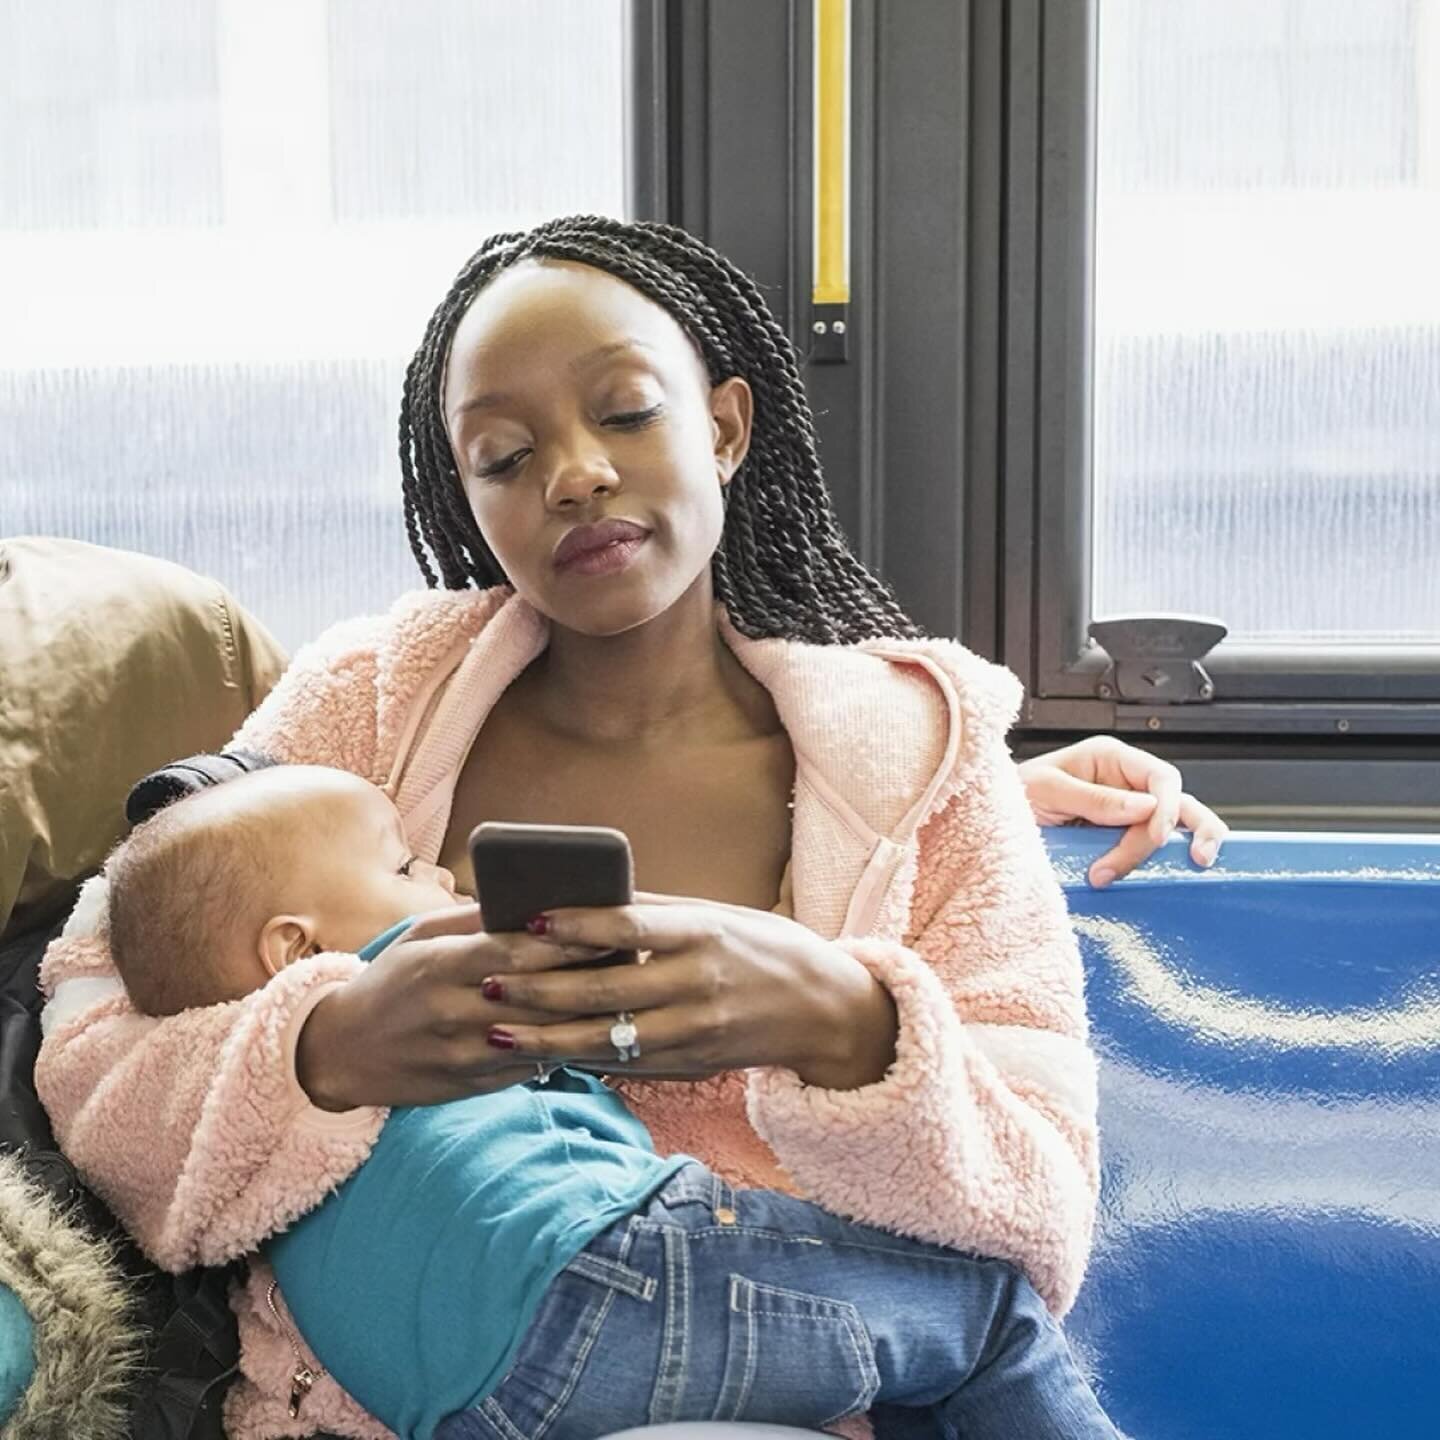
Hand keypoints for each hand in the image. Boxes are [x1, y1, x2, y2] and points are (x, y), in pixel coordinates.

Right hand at [295, 904, 604, 1110]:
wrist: (340, 1052)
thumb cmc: (390, 981)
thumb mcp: (419, 937)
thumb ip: (472, 921)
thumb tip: (531, 900)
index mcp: (438, 965)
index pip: (513, 950)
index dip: (564, 940)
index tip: (607, 924)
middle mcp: (451, 1011)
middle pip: (535, 994)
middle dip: (587, 976)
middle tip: (635, 958)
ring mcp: (460, 1054)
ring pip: (539, 1037)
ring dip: (585, 1019)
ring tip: (628, 997)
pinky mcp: (468, 1086)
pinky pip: (527, 1069)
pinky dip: (563, 1050)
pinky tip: (596, 1035)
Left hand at [475, 892, 898, 1091]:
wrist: (821, 1007)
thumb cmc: (760, 946)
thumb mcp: (715, 916)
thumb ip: (654, 913)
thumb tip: (584, 901)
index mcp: (703, 933)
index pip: (630, 927)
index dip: (576, 925)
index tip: (527, 920)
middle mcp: (699, 984)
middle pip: (607, 991)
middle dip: (542, 990)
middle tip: (489, 983)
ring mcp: (696, 1031)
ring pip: (609, 1039)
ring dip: (548, 1038)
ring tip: (498, 1031)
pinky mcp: (692, 1065)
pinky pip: (627, 1064)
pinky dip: (582, 1059)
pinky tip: (542, 1054)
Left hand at [1017, 736, 1228, 886]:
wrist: (993, 824)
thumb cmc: (1016, 792)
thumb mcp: (1047, 790)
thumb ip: (1093, 798)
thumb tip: (1144, 807)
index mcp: (1109, 758)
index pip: (1158, 776)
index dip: (1166, 806)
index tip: (1154, 836)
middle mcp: (1124, 782)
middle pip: (1177, 800)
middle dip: (1190, 828)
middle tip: (1195, 858)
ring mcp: (1126, 811)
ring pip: (1175, 824)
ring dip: (1182, 846)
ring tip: (1194, 865)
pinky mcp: (1121, 838)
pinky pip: (1153, 847)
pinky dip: (1163, 861)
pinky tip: (1168, 873)